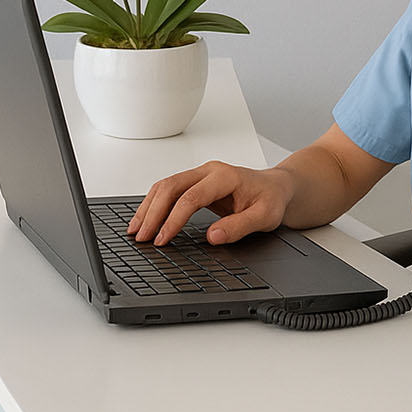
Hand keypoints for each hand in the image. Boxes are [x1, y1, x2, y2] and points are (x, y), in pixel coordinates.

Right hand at [126, 160, 292, 245]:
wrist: (275, 187)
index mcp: (225, 177)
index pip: (191, 197)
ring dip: (149, 207)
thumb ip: (240, 226)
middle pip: (171, 186)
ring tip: (136, 230)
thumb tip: (213, 237)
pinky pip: (169, 189)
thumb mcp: (265, 216)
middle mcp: (209, 171)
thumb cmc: (271, 199)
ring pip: (166, 185)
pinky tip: (146, 218)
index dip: (173, 220)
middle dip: (153, 213)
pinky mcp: (196, 182)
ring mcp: (201, 175)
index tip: (162, 240)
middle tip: (141, 237)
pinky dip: (155, 204)